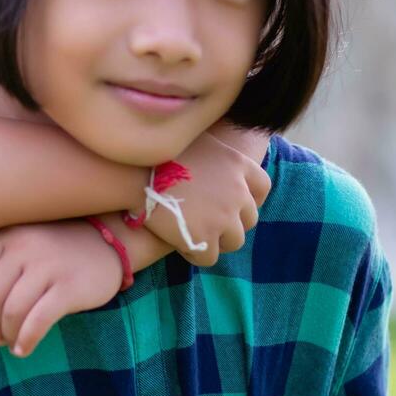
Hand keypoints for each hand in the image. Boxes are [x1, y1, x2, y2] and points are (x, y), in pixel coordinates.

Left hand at [0, 221, 122, 357]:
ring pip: (12, 310)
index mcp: (8, 237)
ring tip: (10, 343)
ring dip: (6, 334)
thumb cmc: (57, 245)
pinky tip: (23, 349)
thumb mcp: (21, 240)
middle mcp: (24, 248)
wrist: (107, 242)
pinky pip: (39, 320)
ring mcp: (47, 268)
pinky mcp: (69, 288)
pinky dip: (26, 339)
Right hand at [140, 128, 270, 266]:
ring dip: (216, 241)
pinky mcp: (205, 239)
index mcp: (238, 164)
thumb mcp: (193, 137)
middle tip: (206, 222)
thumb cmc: (156, 152)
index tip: (233, 205)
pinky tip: (178, 242)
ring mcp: (224, 217)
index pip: (262, 187)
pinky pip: (209, 257)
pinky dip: (196, 253)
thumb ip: (211, 151)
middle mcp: (238, 191)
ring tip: (192, 234)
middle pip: (250, 219)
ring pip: (233, 242)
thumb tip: (207, 159)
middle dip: (231, 223)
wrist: (133, 172)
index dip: (250, 199)